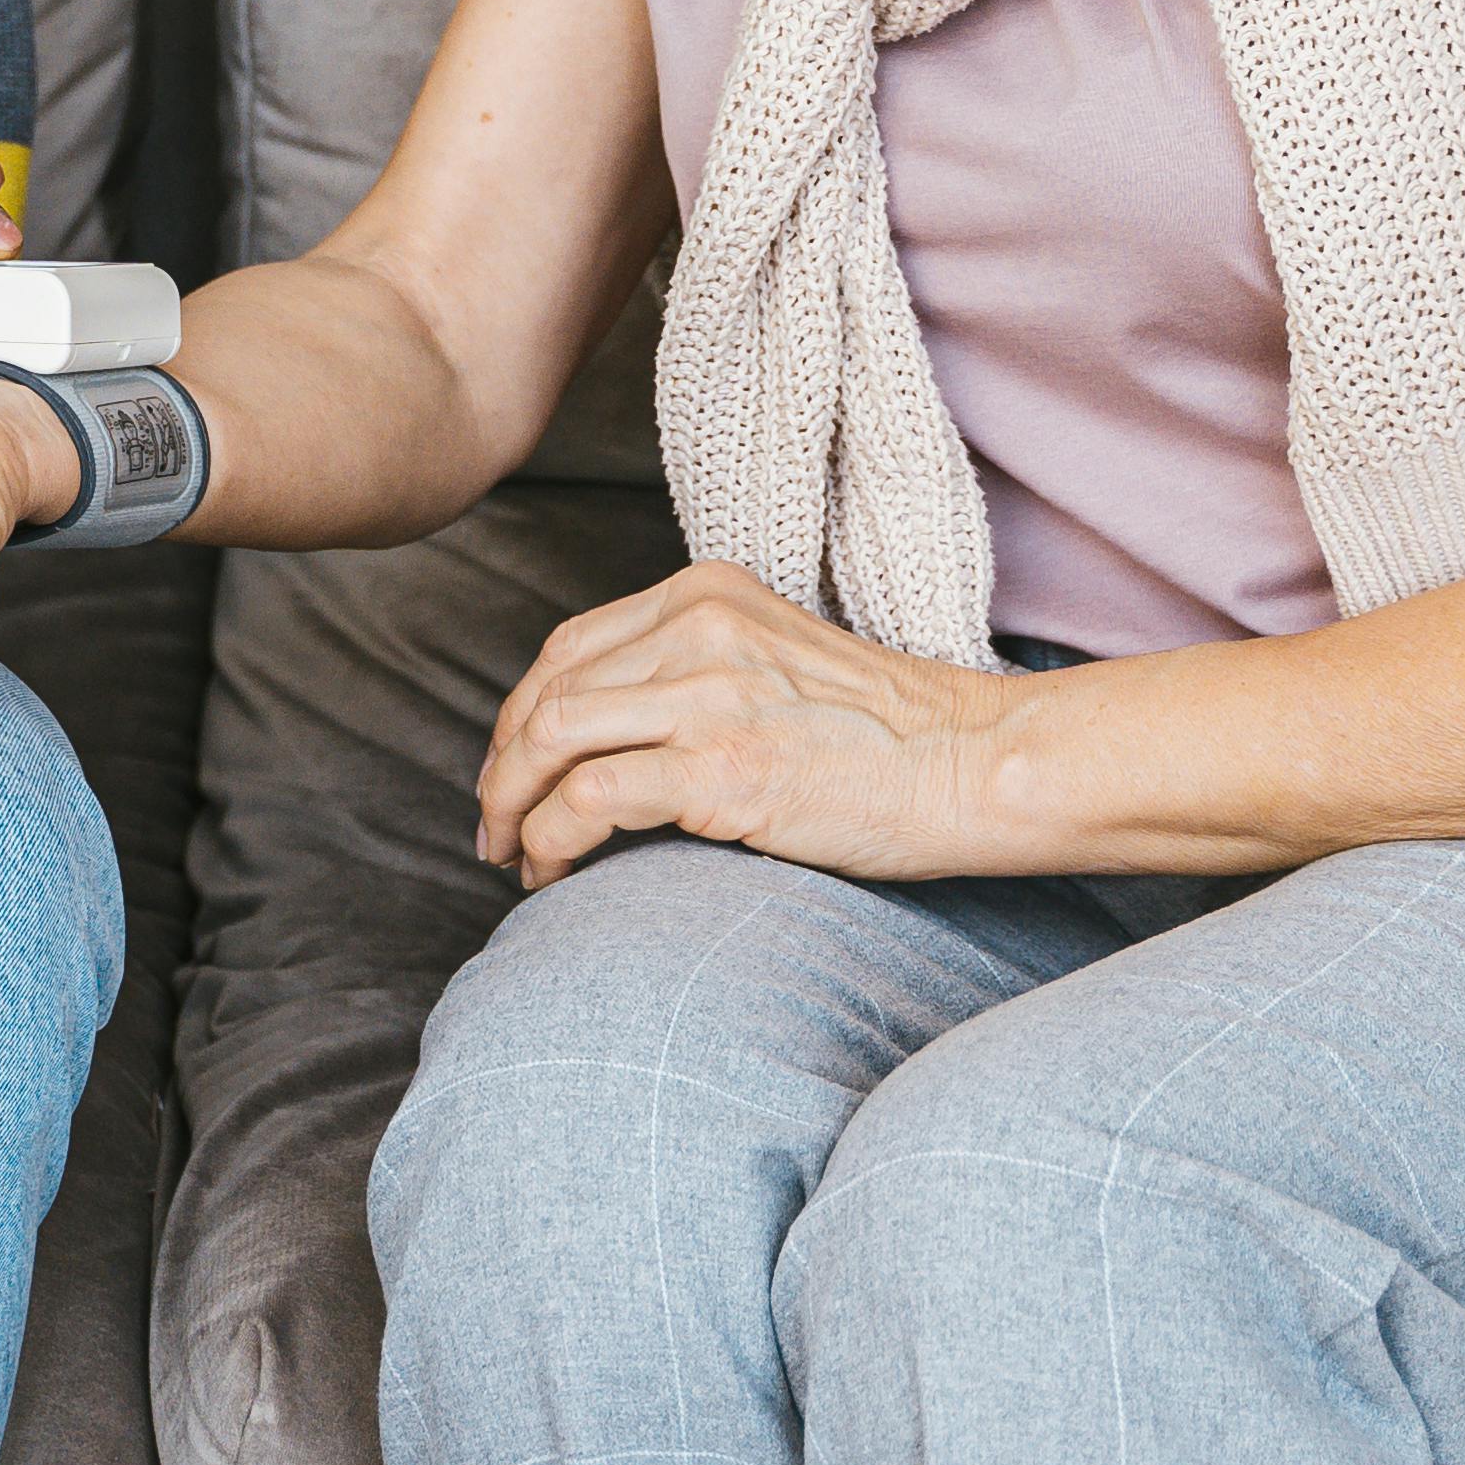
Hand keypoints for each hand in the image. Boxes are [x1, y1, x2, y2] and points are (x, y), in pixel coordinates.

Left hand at [476, 563, 1027, 887]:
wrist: (970, 763)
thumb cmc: (885, 735)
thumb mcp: (775, 662)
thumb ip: (695, 672)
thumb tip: (605, 740)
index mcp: (705, 593)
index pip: (567, 648)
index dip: (520, 715)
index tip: (509, 771)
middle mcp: (696, 627)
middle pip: (545, 693)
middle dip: (501, 767)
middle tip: (494, 827)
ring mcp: (707, 694)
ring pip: (551, 741)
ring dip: (511, 807)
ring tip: (513, 856)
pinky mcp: (720, 766)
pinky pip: (589, 798)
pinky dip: (551, 839)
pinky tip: (553, 870)